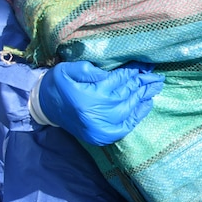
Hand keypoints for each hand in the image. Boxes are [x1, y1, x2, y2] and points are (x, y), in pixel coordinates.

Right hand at [31, 60, 163, 145]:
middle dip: (143, 83)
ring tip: (156, 86)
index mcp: (89, 96)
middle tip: (157, 76)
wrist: (45, 108)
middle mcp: (97, 113)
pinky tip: (147, 102)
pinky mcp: (102, 136)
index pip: (118, 80)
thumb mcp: (66, 70)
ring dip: (144, 96)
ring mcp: (101, 128)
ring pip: (130, 108)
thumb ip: (86, 69)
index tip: (146, 65)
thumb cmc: (57, 85)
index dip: (133, 72)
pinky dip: (138, 114)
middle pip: (127, 94)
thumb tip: (107, 73)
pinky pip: (126, 125)